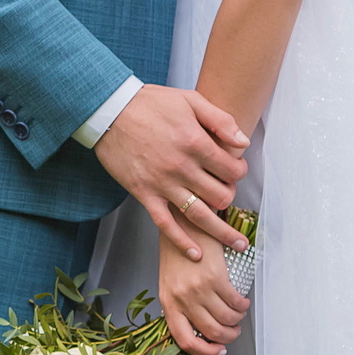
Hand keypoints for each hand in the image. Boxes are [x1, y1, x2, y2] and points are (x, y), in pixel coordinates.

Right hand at [94, 86, 248, 260]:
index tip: (236, 171)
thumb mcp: (189, 100)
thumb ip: (220, 120)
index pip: (232, 169)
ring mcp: (162, 183)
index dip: (240, 172)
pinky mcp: (144, 194)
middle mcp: (182, 167)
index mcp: (195, 142)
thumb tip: (243, 142)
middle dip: (231, 197)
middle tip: (229, 195)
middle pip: (220, 195)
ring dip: (222, 232)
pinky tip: (195, 254)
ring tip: (237, 244)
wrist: (110, 111)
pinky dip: (182, 242)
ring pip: (200, 215)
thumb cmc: (149, 103)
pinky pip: (166, 224)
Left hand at [158, 226, 246, 354]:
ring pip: (227, 319)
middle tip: (234, 330)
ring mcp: (199, 289)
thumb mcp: (171, 283)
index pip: (185, 340)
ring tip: (239, 313)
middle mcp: (182, 299)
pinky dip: (242, 305)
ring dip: (237, 320)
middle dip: (228, 336)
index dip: (204, 351)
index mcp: (168, 303)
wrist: (182, 223)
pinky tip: (242, 301)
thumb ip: (180, 305)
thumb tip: (200, 328)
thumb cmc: (177, 253)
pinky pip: (235, 301)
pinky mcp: (215, 277)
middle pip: (212, 332)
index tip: (218, 350)